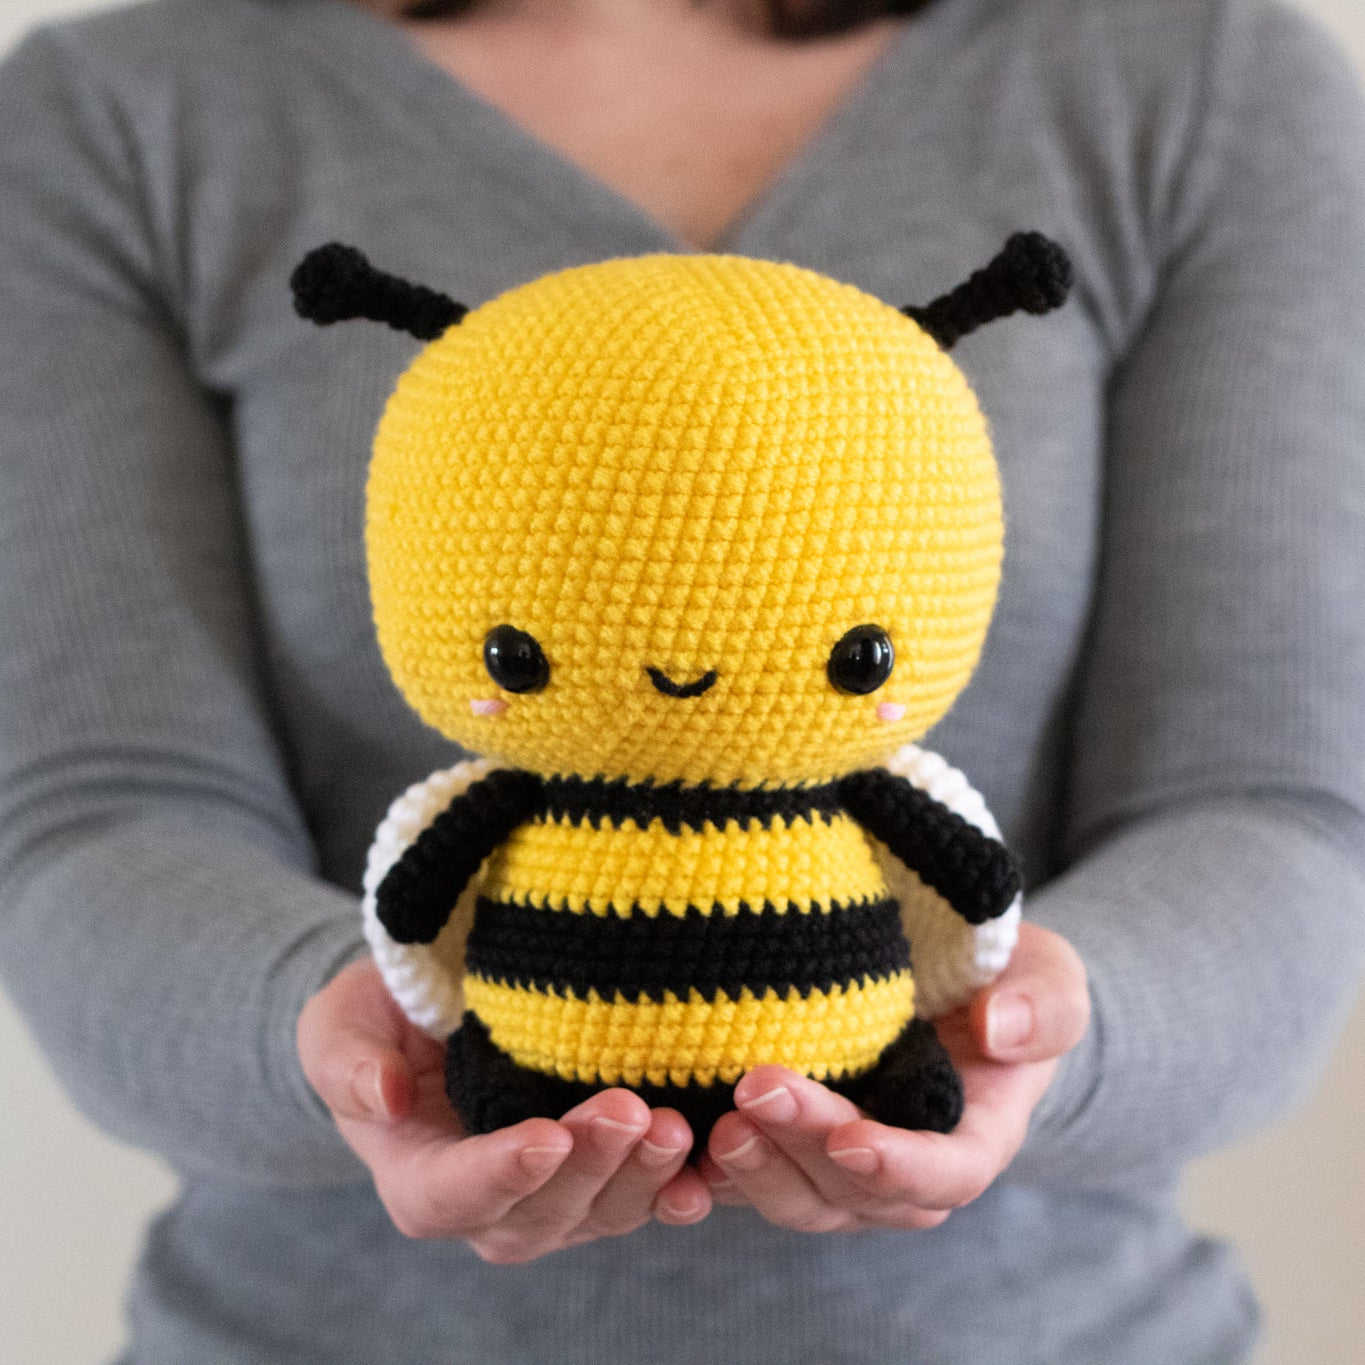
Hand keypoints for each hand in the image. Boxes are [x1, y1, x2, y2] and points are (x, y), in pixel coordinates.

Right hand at [297, 958, 711, 1261]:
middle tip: (627, 1111)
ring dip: (641, 1178)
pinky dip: (682, 1183)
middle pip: (538, 1215)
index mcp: (418, 1175)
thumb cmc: (379, 1018)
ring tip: (675, 1125)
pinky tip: (714, 1155)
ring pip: (600, 1212)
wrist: (433, 1013)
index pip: (450, 1195)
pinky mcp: (603, 1170)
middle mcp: (489, 1200)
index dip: (499, 1175)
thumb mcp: (339, 1023)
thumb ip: (347, 1060)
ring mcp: (553, 1192)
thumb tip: (383, 1094)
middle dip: (587, 1171)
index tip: (544, 1135)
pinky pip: (644, 1192)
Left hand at [697, 922, 1088, 1231]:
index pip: (945, 1174)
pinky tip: (672, 1141)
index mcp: (974, 1135)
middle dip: (802, 1149)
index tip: (852, 1139)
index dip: (899, 1169)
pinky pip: (749, 1176)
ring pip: (796, 1196)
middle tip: (753, 1093)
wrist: (956, 990)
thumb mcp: (1048, 978)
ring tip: (712, 1124)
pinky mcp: (788, 1143)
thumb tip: (999, 1033)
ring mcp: (841, 1162)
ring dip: (753, 1170)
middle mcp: (903, 1166)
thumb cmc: (1007, 982)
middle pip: (852, 1192)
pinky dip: (711, 1173)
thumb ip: (1042, 1005)